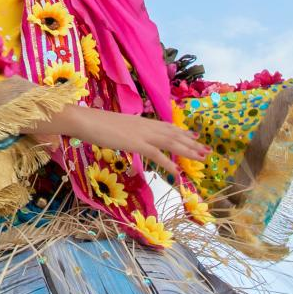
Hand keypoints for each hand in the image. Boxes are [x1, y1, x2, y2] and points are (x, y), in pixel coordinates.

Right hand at [34, 107, 209, 179]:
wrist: (86, 121)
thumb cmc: (96, 124)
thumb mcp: (117, 127)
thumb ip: (128, 131)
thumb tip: (132, 136)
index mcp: (141, 121)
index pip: (167, 126)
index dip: (182, 132)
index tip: (194, 137)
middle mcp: (146, 125)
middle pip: (174, 134)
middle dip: (192, 143)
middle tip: (206, 151)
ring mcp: (142, 134)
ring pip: (171, 143)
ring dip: (188, 151)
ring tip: (201, 159)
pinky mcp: (137, 144)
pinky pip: (157, 155)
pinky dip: (169, 164)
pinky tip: (178, 173)